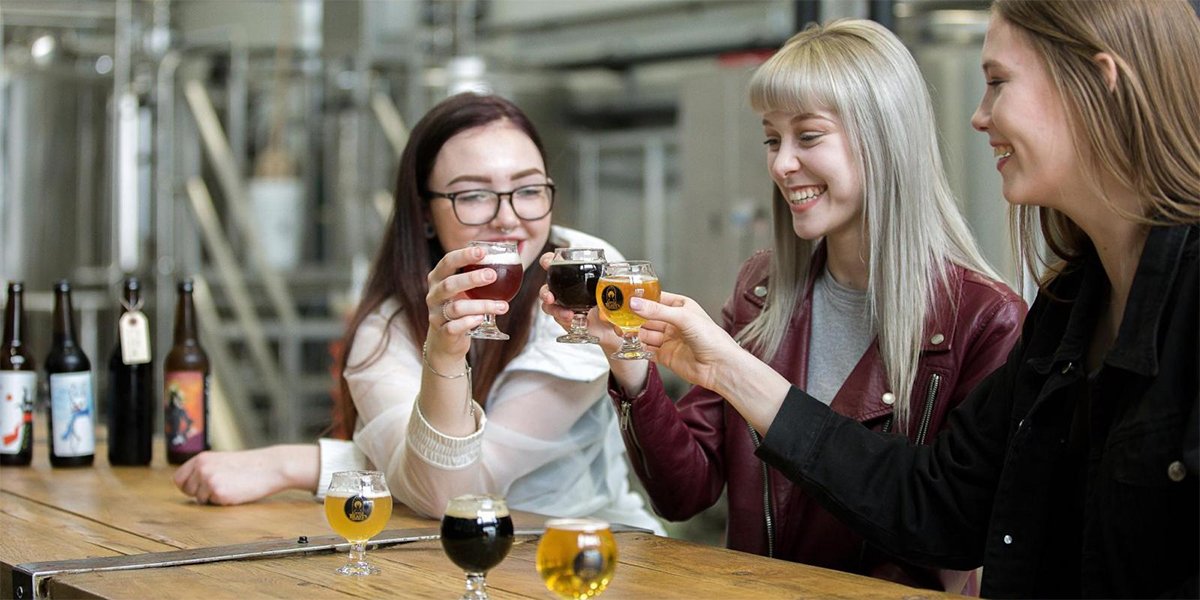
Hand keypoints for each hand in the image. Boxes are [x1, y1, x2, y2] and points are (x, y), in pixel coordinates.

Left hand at [173, 445, 317, 504]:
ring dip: (213, 497)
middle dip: (200, 493)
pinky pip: (213, 504)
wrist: (270, 467)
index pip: (178, 478)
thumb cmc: (248, 466)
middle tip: (221, 486)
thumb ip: (203, 469)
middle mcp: (201, 468)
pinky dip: (223, 501)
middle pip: (187, 490)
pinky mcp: (218, 492)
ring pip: (200, 499)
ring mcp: (209, 480)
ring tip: (231, 486)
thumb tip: (185, 486)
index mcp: (201, 458)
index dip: (188, 485)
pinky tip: (236, 491)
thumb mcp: (221, 461)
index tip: (201, 486)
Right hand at [425, 245, 508, 364]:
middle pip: (449, 284)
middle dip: (472, 279)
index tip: (483, 251)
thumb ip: (479, 274)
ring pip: (456, 308)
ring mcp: (436, 315)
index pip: (447, 262)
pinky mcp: (442, 333)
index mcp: (438, 278)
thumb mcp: (465, 289)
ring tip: (502, 306)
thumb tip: (512, 253)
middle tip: (493, 275)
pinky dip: (469, 322)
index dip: (464, 256)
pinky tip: (482, 319)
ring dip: (481, 305)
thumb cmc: (461, 307)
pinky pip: (454, 327)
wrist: (445, 340)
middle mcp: (434, 295)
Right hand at [537, 252, 624, 352]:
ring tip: (567, 314)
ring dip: (555, 310)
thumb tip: (612, 279)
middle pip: (546, 287)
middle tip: (550, 297)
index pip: (554, 264)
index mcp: (571, 275)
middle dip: (545, 292)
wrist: (608, 322)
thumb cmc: (605, 299)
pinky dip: (566, 320)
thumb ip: (609, 281)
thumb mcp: (608, 286)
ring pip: (549, 306)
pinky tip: (574, 320)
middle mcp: (562, 288)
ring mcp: (561, 304)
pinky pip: (559, 319)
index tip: (547, 263)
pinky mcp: (563, 318)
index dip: (547, 261)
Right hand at [629, 291, 743, 392]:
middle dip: (635, 318)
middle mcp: (674, 322)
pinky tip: (632, 345)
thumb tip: (635, 304)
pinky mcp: (665, 356)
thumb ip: (656, 311)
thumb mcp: (683, 317)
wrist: (719, 366)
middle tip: (620, 317)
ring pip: (645, 333)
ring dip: (635, 333)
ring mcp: (669, 339)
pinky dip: (638, 348)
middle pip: (648, 318)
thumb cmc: (711, 338)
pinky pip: (647, 350)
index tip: (626, 298)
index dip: (642, 299)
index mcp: (681, 307)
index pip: (656, 299)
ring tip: (624, 331)